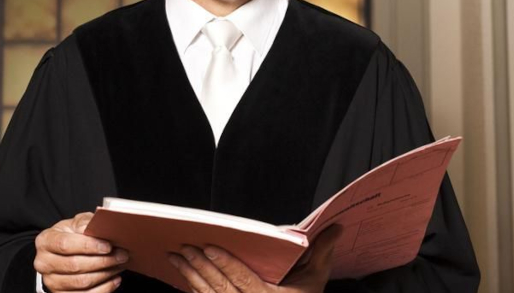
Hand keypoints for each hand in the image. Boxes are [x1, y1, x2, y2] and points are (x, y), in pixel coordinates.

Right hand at [34, 212, 127, 291]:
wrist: (62, 254)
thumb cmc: (71, 236)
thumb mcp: (75, 224)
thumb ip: (84, 223)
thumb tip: (91, 228)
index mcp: (45, 241)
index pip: (65, 244)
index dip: (88, 246)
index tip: (108, 246)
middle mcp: (44, 263)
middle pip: (74, 265)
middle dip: (102, 260)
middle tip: (122, 255)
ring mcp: (51, 282)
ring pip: (81, 282)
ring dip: (105, 274)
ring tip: (120, 264)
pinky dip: (104, 288)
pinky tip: (115, 279)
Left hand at [169, 225, 343, 292]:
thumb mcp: (315, 280)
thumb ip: (322, 252)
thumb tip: (336, 227)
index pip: (242, 280)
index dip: (224, 263)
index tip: (208, 247)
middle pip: (219, 287)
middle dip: (199, 266)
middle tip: (184, 248)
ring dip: (189, 277)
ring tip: (176, 258)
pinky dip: (193, 289)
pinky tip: (183, 276)